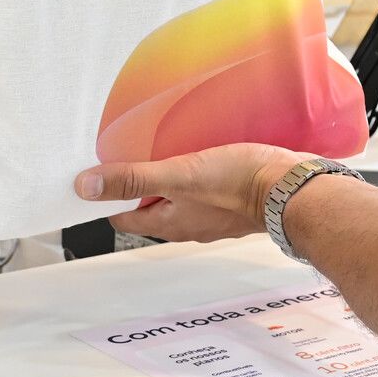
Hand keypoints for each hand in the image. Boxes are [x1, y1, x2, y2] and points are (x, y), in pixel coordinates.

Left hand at [76, 143, 306, 242]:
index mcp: (168, 224)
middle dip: (138, 187)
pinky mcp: (235, 204)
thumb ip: (134, 179)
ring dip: (169, 181)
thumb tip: (84, 187)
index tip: (100, 175)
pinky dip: (197, 177)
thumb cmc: (238, 183)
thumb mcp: (178, 175)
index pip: (124, 218)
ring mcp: (214, 217)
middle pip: (151, 209)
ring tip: (165, 150)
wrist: (293, 189)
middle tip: (131, 155)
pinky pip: (206, 192)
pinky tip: (203, 156)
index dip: (109, 198)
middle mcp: (189, 226)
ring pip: (179, 200)